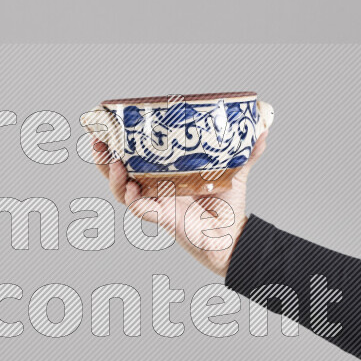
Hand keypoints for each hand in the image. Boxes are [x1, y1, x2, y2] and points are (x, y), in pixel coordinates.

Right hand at [91, 103, 271, 277]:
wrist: (233, 235)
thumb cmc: (227, 206)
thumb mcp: (235, 172)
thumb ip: (246, 152)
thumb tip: (263, 129)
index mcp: (165, 173)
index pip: (137, 155)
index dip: (120, 141)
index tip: (110, 124)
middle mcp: (155, 186)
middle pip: (119, 170)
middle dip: (103, 156)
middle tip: (97, 138)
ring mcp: (155, 201)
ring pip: (120, 189)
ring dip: (110, 175)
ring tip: (110, 160)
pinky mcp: (160, 216)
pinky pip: (138, 208)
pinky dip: (130, 198)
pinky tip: (128, 187)